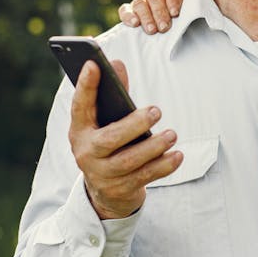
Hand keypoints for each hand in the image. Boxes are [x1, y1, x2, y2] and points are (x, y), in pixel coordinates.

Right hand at [69, 59, 182, 218]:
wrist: (105, 192)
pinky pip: (145, 177)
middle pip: (109, 140)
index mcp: (80, 130)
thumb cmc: (109, 144)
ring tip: (172, 134)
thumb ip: (114, 94)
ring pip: (129, 161)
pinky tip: (177, 155)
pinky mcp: (120, 189)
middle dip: (134, 125)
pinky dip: (164, 166)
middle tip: (156, 111)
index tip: (94, 64)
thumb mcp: (105, 122)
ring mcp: (102, 174)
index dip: (85, 86)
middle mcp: (86, 153)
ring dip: (154, 147)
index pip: (79, 106)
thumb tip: (117, 64)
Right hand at [118, 0, 187, 33]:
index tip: (176, 13)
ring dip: (146, 17)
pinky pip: (125, 10)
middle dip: (160, 13)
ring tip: (152, 30)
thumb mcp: (193, 2)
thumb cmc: (186, 12)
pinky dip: (128, 16)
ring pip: (141, 3)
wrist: (174, 22)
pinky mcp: (131, 9)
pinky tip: (134, 24)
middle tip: (165, 28)